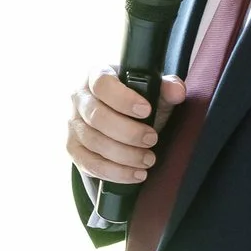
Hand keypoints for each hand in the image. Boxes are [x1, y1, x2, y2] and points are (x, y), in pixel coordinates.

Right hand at [67, 68, 187, 185]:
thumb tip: (177, 92)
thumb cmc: (138, 102)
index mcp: (96, 76)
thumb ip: (166, 89)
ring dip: (124, 155)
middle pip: (96, 116)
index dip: (123, 99)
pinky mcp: (74, 149)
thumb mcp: (154, 91)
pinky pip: (89, 164)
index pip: (102, 84)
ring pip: (93, 142)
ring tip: (148, 160)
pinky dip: (114, 172)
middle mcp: (80, 99)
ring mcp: (74, 125)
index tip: (146, 111)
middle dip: (128, 132)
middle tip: (152, 139)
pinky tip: (135, 174)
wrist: (122, 120)